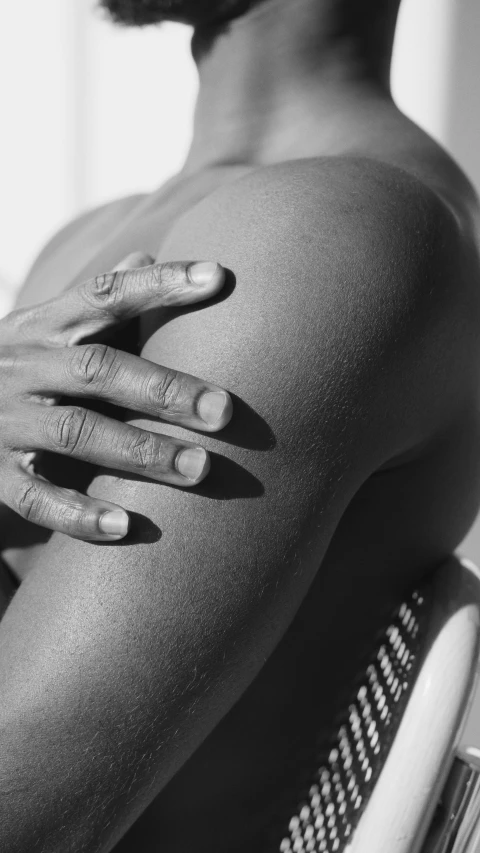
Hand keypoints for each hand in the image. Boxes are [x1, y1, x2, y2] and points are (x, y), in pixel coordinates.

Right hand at [0, 253, 231, 541]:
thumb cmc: (17, 368)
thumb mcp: (44, 331)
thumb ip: (94, 304)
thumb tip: (146, 253)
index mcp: (42, 326)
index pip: (103, 294)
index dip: (158, 283)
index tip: (217, 276)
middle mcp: (23, 367)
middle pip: (97, 369)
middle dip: (164, 388)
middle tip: (224, 411)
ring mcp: (4, 421)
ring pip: (75, 432)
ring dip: (141, 452)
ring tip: (201, 469)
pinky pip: (35, 497)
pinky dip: (79, 513)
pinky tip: (126, 526)